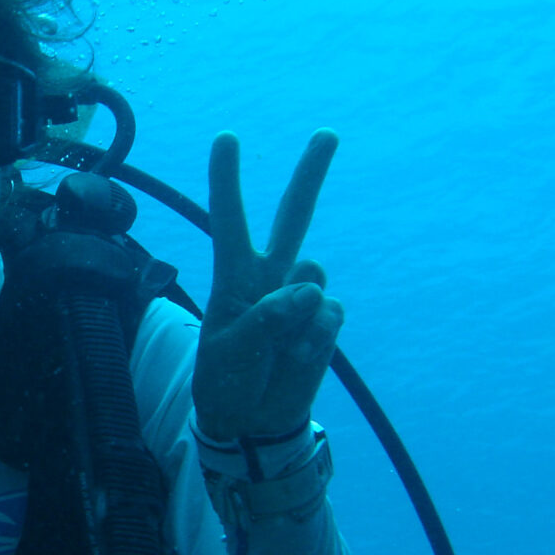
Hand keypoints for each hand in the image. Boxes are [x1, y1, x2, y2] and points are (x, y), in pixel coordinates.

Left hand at [194, 129, 343, 440]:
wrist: (253, 421)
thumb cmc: (227, 380)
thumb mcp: (231, 350)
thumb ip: (267, 317)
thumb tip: (309, 291)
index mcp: (233, 276)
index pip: (229, 219)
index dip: (226, 180)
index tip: (226, 137)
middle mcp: (270, 277)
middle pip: (294, 216)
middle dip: (311, 175)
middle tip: (327, 133)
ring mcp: (301, 298)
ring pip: (314, 277)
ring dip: (299, 313)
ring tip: (277, 347)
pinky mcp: (325, 322)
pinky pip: (328, 316)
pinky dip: (314, 339)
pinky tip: (296, 357)